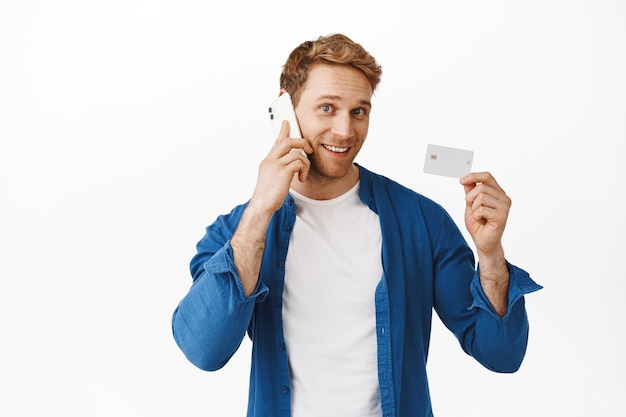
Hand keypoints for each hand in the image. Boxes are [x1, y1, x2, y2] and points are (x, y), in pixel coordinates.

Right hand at [248, 120, 311, 215]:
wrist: (261, 205)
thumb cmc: (267, 195)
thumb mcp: (270, 179)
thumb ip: (278, 169)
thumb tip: (290, 166)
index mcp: (267, 161)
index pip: (276, 142)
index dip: (283, 131)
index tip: (287, 123)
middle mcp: (270, 160)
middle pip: (287, 141)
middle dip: (302, 142)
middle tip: (309, 149)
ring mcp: (276, 165)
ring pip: (297, 153)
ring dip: (305, 163)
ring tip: (303, 173)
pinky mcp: (283, 172)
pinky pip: (299, 163)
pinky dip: (304, 170)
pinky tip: (301, 178)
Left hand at [461, 172, 510, 315]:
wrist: (482, 242)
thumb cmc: (478, 224)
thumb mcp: (471, 204)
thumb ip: (470, 191)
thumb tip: (466, 179)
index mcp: (498, 193)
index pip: (487, 176)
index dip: (473, 176)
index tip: (461, 181)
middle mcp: (504, 198)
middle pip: (481, 187)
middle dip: (470, 198)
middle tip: (472, 209)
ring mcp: (504, 206)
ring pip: (481, 197)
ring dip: (474, 208)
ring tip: (478, 216)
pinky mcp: (502, 216)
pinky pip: (482, 209)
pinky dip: (477, 215)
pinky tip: (481, 221)